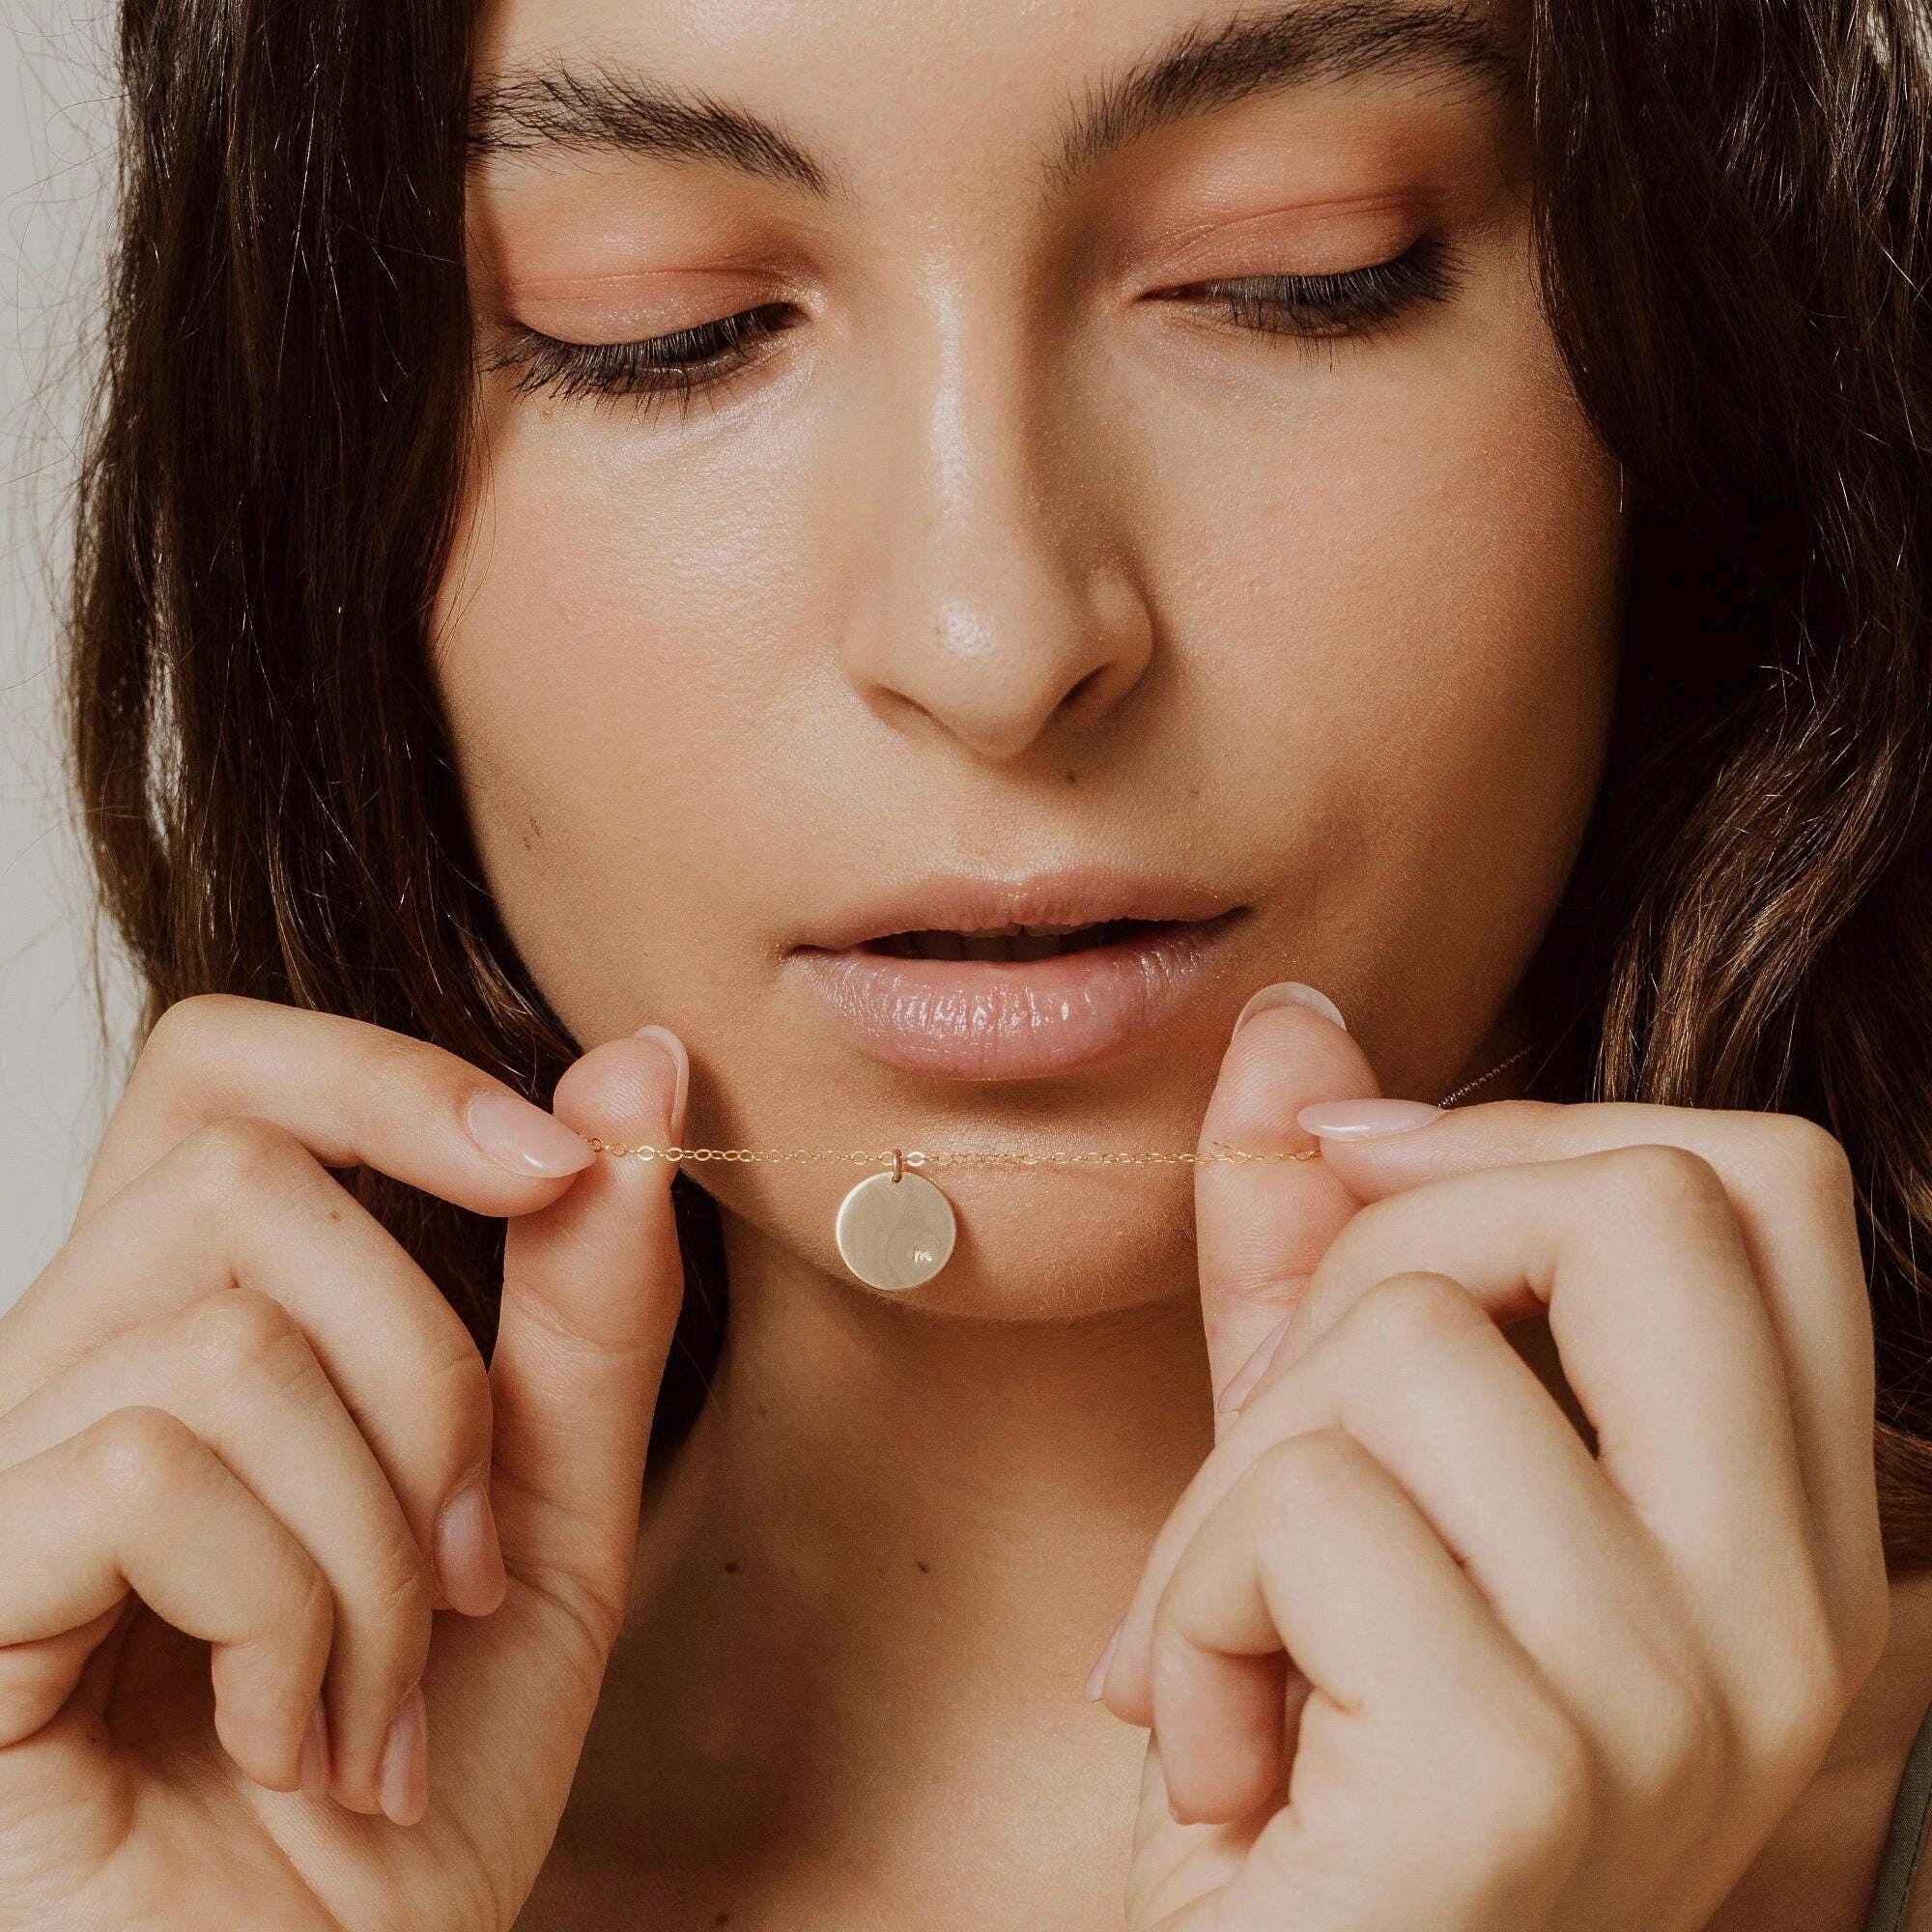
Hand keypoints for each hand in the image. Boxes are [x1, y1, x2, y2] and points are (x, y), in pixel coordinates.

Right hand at [0, 994, 686, 1930]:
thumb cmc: (411, 1787)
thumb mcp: (549, 1519)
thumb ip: (587, 1305)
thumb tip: (640, 1068)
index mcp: (182, 1332)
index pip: (223, 1073)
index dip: (387, 1076)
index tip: (556, 1163)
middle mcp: (56, 1376)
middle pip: (245, 1180)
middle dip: (427, 1374)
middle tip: (467, 1570)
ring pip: (226, 1339)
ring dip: (378, 1542)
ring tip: (378, 1692)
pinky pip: (151, 1475)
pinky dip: (289, 1617)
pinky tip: (289, 1738)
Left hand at [1092, 993, 1890, 1931]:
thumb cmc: (1305, 1772)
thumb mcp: (1315, 1477)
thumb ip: (1310, 1252)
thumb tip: (1288, 1018)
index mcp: (1780, 1534)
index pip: (1758, 1184)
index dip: (1531, 1129)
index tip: (1359, 1182)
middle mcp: (1791, 1616)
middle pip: (1641, 1200)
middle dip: (1386, 1253)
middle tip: (1292, 1437)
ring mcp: (1681, 1699)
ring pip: (1413, 1341)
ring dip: (1238, 1482)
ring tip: (1237, 1647)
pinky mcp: (1522, 1772)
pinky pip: (1304, 1501)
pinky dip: (1198, 1601)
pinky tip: (1221, 1751)